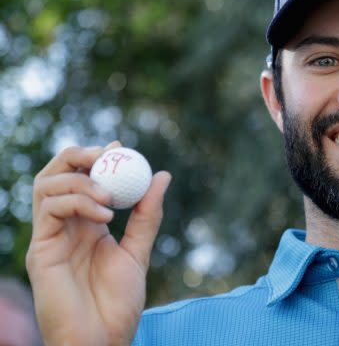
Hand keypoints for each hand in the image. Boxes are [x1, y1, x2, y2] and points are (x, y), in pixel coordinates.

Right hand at [26, 142, 170, 345]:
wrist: (103, 340)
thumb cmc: (118, 303)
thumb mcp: (138, 252)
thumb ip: (147, 215)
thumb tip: (162, 176)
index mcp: (86, 224)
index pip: (81, 178)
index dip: (97, 157)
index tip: (121, 147)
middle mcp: (64, 226)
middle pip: (55, 173)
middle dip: (79, 156)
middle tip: (107, 155)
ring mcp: (50, 236)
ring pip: (46, 185)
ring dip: (80, 179)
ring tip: (109, 197)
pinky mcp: (40, 250)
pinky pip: (50, 209)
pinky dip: (77, 201)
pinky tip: (105, 216)